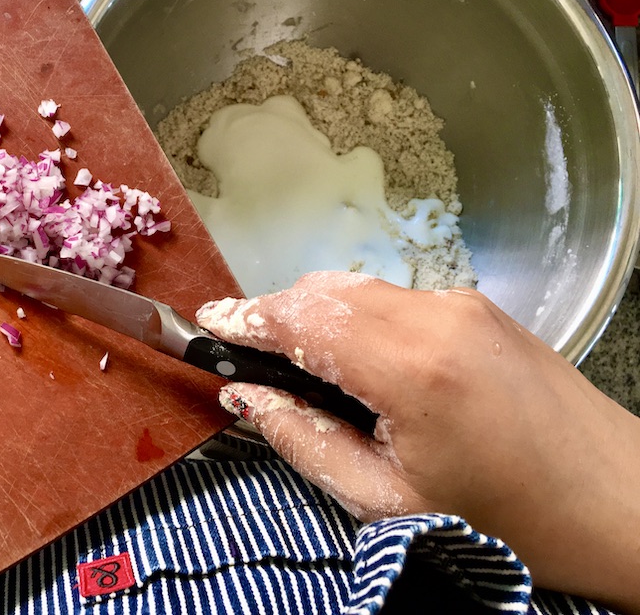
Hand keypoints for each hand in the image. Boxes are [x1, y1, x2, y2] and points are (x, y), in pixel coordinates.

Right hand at [197, 272, 639, 612]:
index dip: (247, 318)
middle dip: (276, 314)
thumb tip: (247, 396)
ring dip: (316, 313)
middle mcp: (438, 314)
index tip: (207, 324)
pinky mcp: (480, 306)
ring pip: (359, 286)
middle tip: (246, 353)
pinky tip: (356, 359)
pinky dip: (357, 316)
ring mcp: (464, 303)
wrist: (619, 504)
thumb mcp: (386, 501)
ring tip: (297, 363)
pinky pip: (395, 297)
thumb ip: (303, 440)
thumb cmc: (505, 518)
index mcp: (413, 367)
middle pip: (327, 289)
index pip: (303, 316)